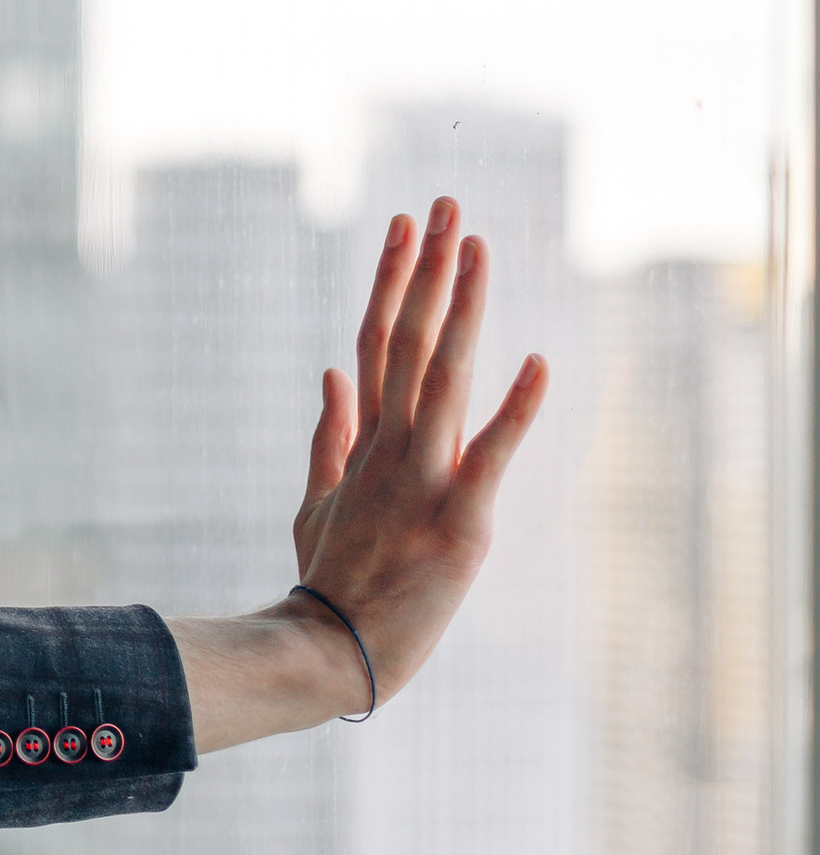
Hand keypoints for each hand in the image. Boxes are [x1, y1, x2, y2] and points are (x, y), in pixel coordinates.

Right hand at [169, 197, 548, 749]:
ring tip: (475, 246)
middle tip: (443, 205)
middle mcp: (391, 445)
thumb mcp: (315, 502)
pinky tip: (539, 361)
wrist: (330, 649)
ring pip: (442, 375)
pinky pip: (490, 455)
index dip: (393, 279)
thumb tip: (332, 372)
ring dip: (460, 307)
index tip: (405, 226)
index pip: (377, 340)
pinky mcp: (459, 519)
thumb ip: (329, 434)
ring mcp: (421, 478)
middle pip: (408, 339)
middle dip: (427, 268)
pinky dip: (516, 409)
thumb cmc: (329, 581)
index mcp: (365, 440)